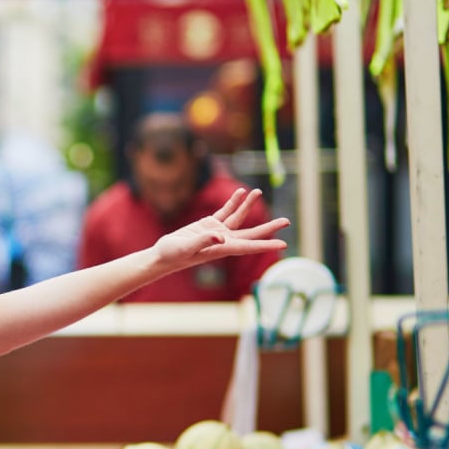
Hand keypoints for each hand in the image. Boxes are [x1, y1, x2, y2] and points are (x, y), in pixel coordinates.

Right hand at [151, 188, 289, 271]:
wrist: (162, 256)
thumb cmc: (172, 255)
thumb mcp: (186, 248)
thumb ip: (204, 241)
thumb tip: (220, 237)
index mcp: (222, 248)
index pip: (249, 246)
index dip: (266, 244)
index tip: (283, 244)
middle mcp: (224, 241)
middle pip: (251, 233)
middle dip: (269, 227)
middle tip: (287, 221)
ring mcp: (217, 232)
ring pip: (239, 218)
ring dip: (249, 206)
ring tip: (258, 192)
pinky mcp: (208, 225)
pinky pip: (225, 212)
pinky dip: (233, 202)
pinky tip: (240, 193)